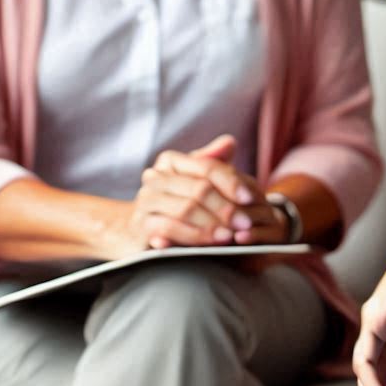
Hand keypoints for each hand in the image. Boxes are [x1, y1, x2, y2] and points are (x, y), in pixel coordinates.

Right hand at [128, 135, 286, 250]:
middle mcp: (155, 177)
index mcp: (171, 161)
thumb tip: (230, 142)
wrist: (135, 229)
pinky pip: (171, 229)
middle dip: (226, 207)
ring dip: (212, 224)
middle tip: (246, 223)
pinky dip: (193, 236)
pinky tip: (210, 243)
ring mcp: (146, 201)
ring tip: (231, 235)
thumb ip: (213, 161)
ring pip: (186, 210)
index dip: (231, 182)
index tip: (250, 197)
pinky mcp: (141, 226)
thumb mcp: (195, 178)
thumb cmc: (176, 199)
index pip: (208, 168)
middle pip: (199, 190)